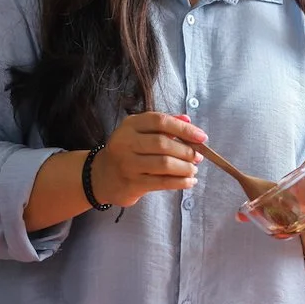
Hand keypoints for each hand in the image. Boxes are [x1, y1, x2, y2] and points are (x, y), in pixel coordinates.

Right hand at [90, 112, 206, 207]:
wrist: (102, 176)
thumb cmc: (127, 151)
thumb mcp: (140, 132)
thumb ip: (163, 125)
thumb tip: (188, 120)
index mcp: (130, 125)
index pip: (160, 121)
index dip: (184, 129)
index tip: (202, 137)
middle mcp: (126, 142)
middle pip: (163, 143)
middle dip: (186, 151)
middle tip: (198, 157)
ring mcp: (127, 164)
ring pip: (164, 164)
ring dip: (185, 168)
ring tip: (193, 169)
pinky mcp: (132, 183)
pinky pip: (162, 183)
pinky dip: (180, 182)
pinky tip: (189, 182)